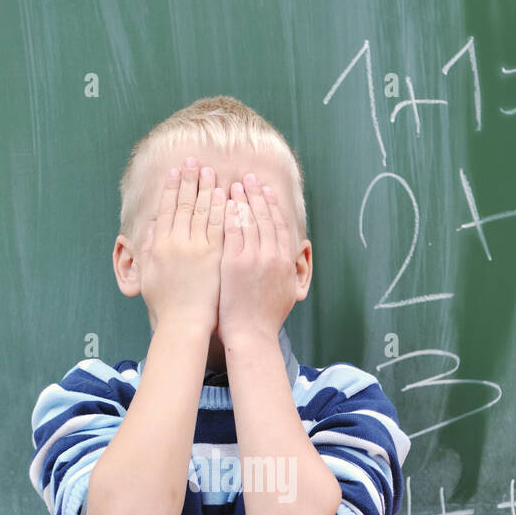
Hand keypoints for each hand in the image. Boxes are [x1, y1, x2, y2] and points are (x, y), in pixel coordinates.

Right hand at [138, 159, 224, 335]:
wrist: (184, 324)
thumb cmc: (167, 305)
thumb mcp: (148, 276)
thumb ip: (149, 251)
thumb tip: (152, 229)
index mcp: (159, 245)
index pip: (166, 209)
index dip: (170, 188)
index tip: (175, 171)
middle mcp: (176, 243)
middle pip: (184, 203)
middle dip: (189, 180)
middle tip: (194, 162)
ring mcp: (196, 248)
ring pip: (202, 211)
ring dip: (206, 189)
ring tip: (210, 172)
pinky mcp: (215, 256)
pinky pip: (220, 226)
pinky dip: (222, 209)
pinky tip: (226, 195)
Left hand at [218, 174, 300, 343]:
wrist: (252, 335)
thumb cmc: (266, 319)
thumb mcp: (287, 292)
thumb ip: (289, 271)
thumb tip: (291, 259)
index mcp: (286, 260)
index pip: (279, 223)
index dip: (272, 204)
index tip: (265, 190)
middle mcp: (273, 255)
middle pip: (264, 216)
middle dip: (256, 194)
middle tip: (249, 178)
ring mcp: (254, 258)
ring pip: (248, 220)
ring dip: (241, 199)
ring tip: (234, 185)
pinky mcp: (234, 263)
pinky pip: (232, 232)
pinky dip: (229, 216)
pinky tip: (224, 204)